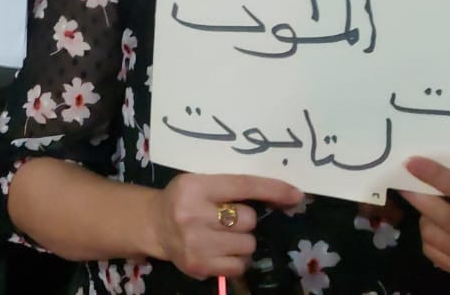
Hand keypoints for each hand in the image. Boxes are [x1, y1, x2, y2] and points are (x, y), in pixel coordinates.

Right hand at [149, 173, 303, 279]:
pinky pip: (239, 266)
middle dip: (245, 220)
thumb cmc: (185, 199)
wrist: (154, 225)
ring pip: (248, 245)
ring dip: (242, 241)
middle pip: (248, 220)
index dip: (273, 190)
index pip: (243, 185)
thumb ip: (232, 187)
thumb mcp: (202, 183)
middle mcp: (192, 214)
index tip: (296, 195)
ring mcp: (195, 243)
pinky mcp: (199, 266)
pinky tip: (220, 251)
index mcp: (195, 187)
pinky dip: (236, 260)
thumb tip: (284, 196)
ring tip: (223, 236)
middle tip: (228, 219)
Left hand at [401, 157, 449, 282]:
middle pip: (444, 218)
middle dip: (418, 199)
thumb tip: (435, 163)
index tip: (412, 163)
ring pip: (433, 236)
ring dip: (424, 220)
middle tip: (405, 185)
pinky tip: (437, 230)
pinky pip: (433, 253)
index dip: (436, 177)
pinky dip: (428, 239)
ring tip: (429, 211)